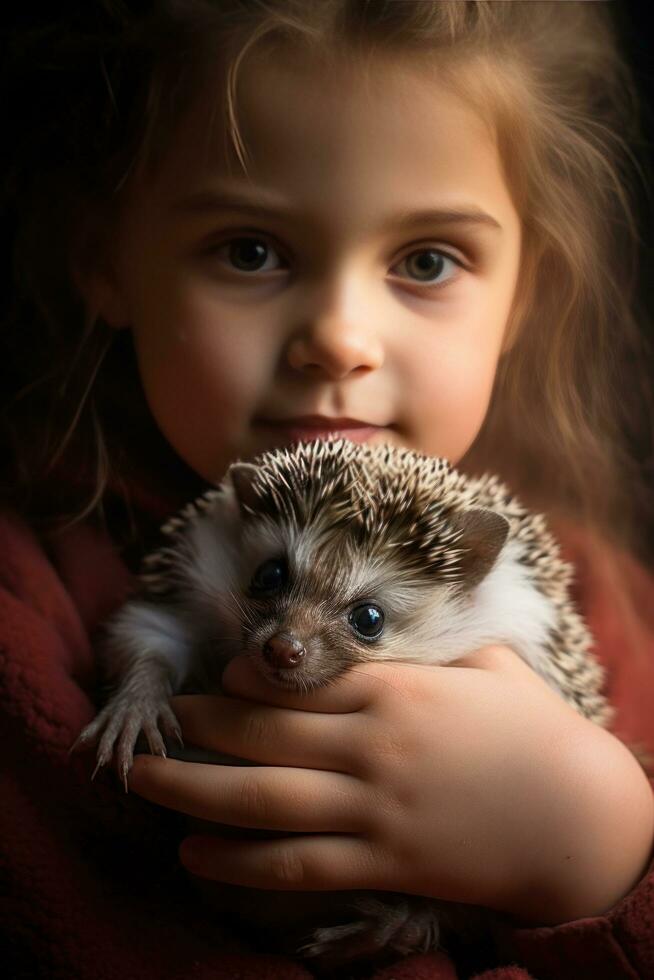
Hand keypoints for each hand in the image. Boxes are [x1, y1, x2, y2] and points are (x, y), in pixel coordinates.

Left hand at [128, 647, 653, 924]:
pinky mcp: (383, 865)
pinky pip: (297, 866)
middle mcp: (373, 747)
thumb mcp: (490, 667)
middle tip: (160, 724)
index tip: (216, 678)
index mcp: (397, 691)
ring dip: (192, 792)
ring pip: (263, 801)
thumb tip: (414, 633)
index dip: (246, 678)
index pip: (302, 678)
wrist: (578, 818)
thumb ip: (441, 648)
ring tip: (142, 781)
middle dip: (201, 727)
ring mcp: (375, 809)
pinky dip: (238, 863)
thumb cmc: (535, 732)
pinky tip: (194, 857)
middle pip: (264, 734)